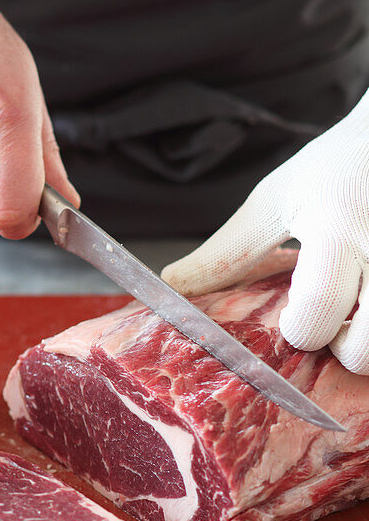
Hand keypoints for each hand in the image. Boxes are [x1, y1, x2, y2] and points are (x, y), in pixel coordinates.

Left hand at [161, 90, 368, 372]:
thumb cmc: (339, 167)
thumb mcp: (278, 199)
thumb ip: (228, 252)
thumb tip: (172, 288)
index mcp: (339, 227)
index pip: (316, 313)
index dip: (301, 330)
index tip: (298, 317)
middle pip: (366, 353)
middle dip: (345, 351)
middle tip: (337, 324)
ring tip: (366, 314)